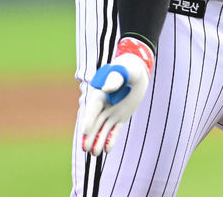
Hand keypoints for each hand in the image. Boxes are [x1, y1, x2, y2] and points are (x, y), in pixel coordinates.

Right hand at [80, 37, 154, 155]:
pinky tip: (107, 150)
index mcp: (100, 95)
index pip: (93, 109)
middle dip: (90, 136)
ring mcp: (111, 112)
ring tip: (95, 154)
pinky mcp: (120, 117)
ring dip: (98, 141)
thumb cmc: (128, 69)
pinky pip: (114, 130)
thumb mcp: (124, 71)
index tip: (86, 130)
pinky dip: (110, 140)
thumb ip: (115, 79)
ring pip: (102, 129)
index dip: (89, 120)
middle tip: (86, 149)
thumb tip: (106, 89)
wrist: (136, 73)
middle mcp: (103, 106)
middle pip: (94, 123)